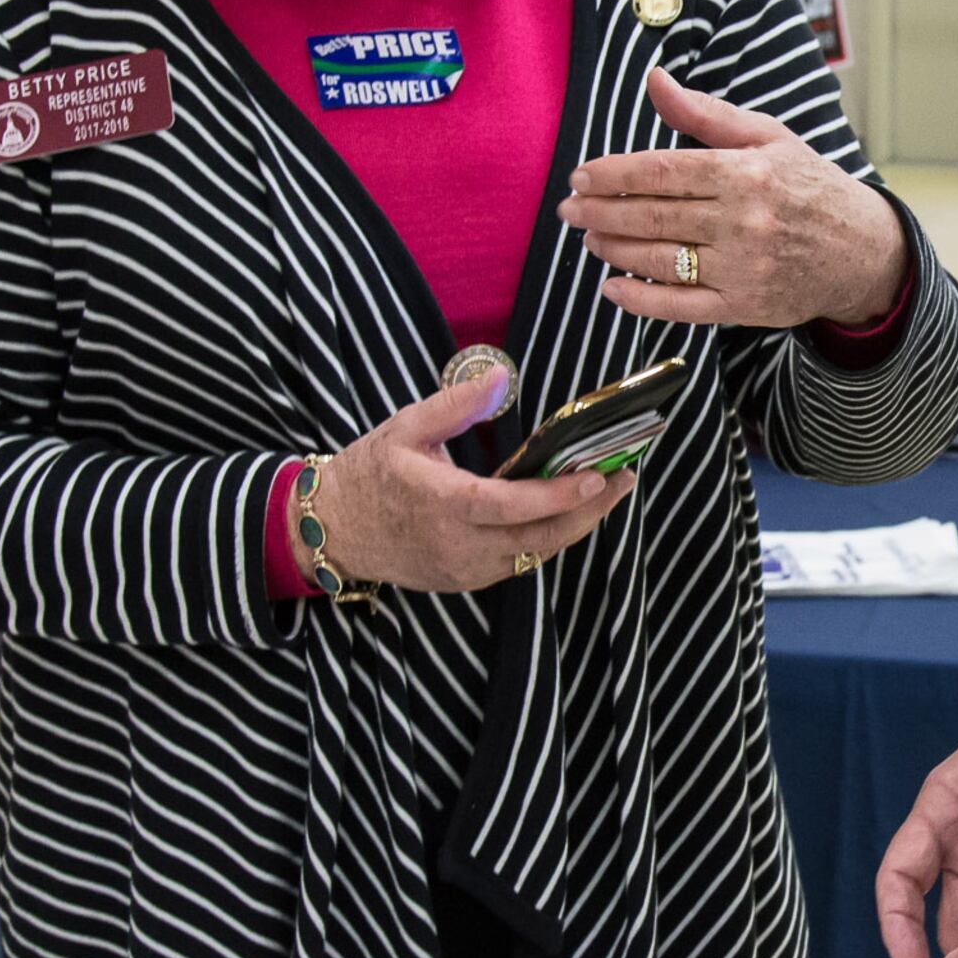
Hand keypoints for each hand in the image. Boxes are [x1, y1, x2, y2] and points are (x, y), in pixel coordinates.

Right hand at [308, 365, 634, 593]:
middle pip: (540, 538)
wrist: (333, 530)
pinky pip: (520, 562)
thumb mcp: (406, 427)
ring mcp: (464, 569)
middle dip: (589, 511)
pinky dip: (548, 538)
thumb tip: (499, 378)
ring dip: (575, 525)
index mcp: (442, 504)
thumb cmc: (369, 473)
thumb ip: (455, 404)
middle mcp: (458, 545)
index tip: (598, 475)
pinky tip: (567, 512)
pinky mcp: (466, 580)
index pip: (512, 505)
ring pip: (535, 554)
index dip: (558, 494)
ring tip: (607, 491)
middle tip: (625, 479)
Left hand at [562, 68, 910, 329]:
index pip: (664, 171)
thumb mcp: (767, 137)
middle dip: (600, 210)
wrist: (862, 250)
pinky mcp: (744, 306)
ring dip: (614, 248)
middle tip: (569, 207)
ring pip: (660, 259)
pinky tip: (612, 287)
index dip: (614, 174)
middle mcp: (745, 220)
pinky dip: (640, 300)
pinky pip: (680, 306)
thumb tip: (654, 80)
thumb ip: (704, 113)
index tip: (581, 174)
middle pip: (653, 215)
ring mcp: (743, 267)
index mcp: (747, 172)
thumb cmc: (809, 185)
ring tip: (589, 236)